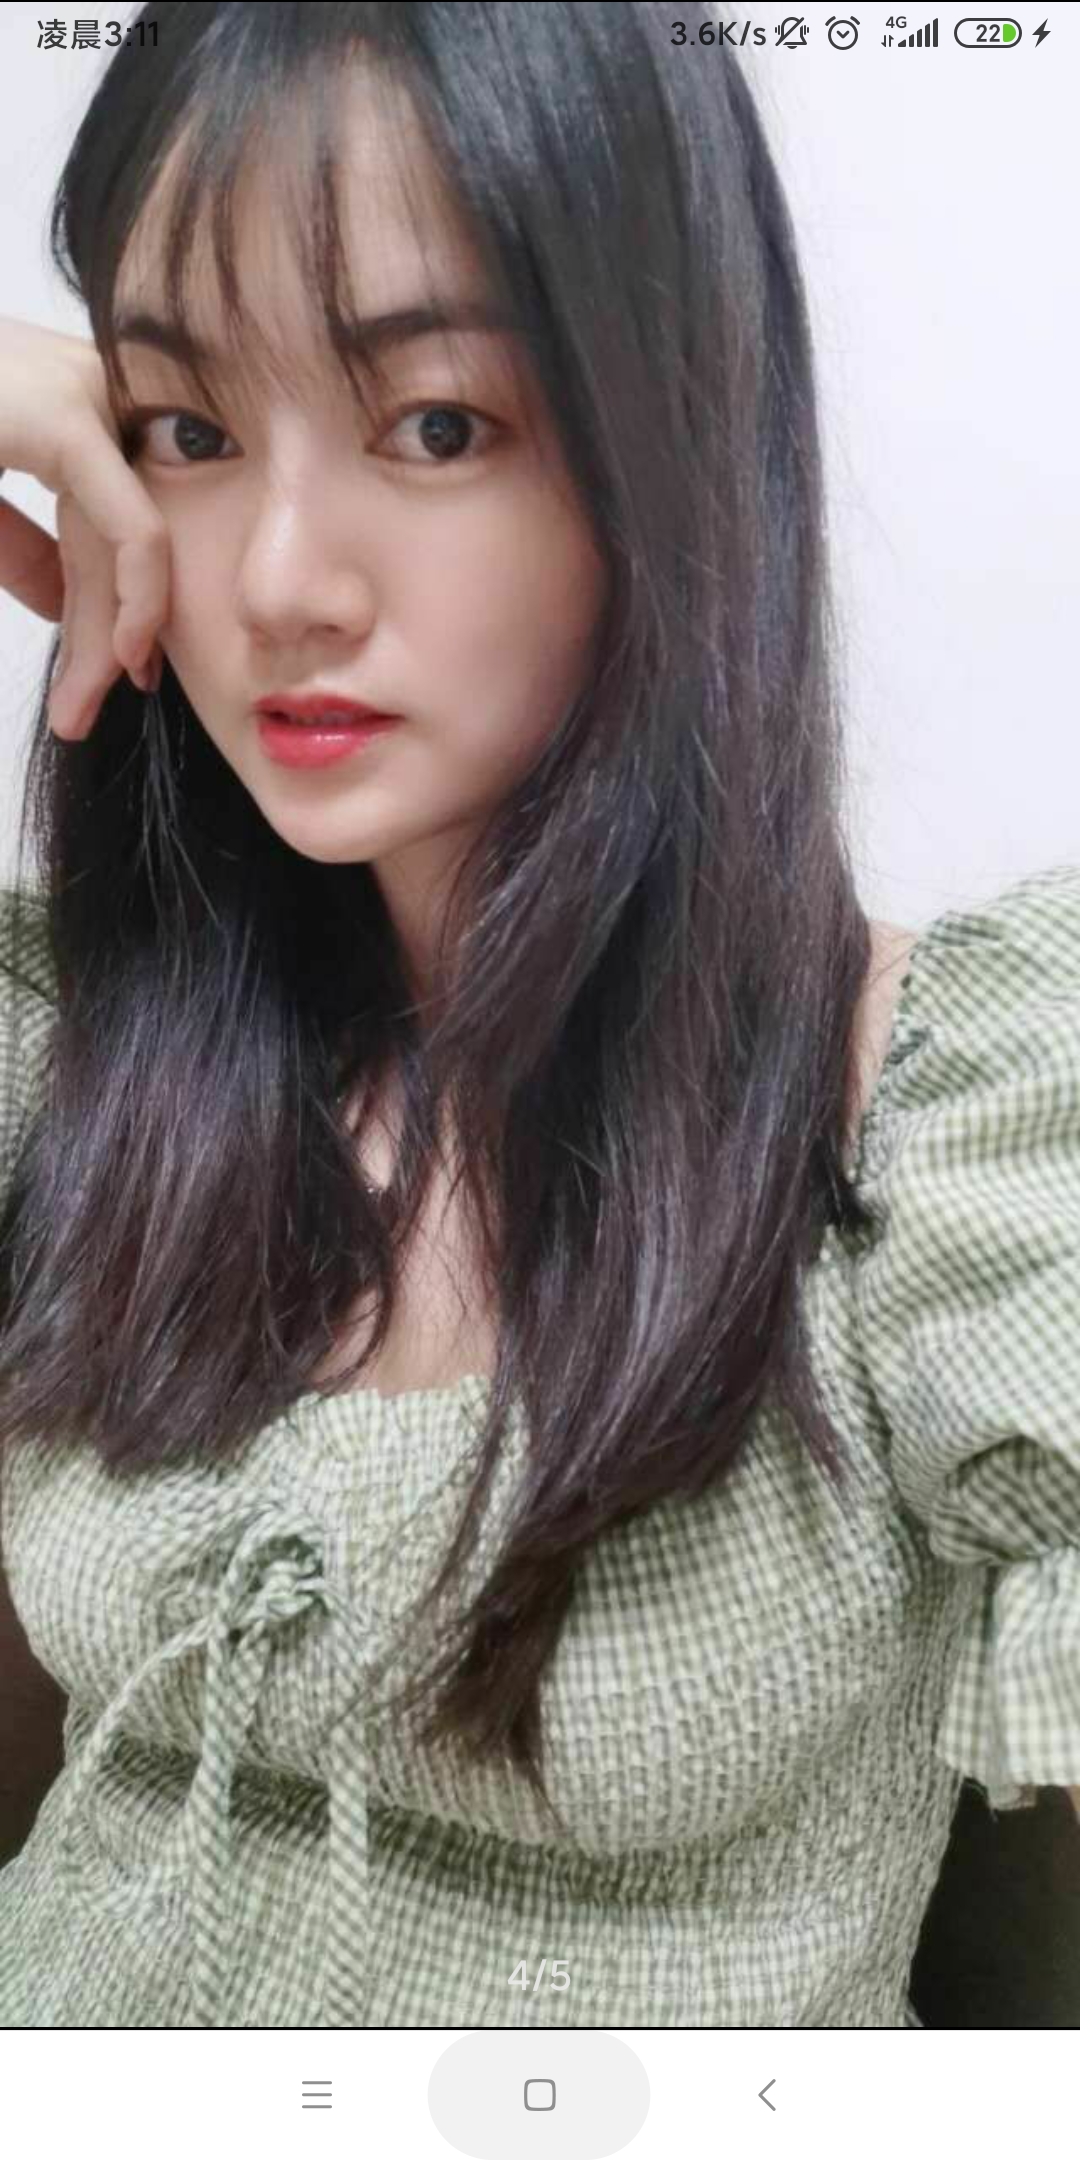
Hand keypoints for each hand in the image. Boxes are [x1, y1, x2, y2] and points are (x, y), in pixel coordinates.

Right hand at [0, 312, 170, 738]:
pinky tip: (120, 654)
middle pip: (116, 540)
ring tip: (75, 711)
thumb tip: (66, 605)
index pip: (101, 528)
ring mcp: (81, 394)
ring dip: (105, 637)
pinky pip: (131, 526)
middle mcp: (85, 389)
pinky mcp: (66, 414)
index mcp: (59, 403)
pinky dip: (135, 595)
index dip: (106, 614)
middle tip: (78, 718)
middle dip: (103, 640)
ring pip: (127, 543)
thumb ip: (17, 546)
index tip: (96, 683)